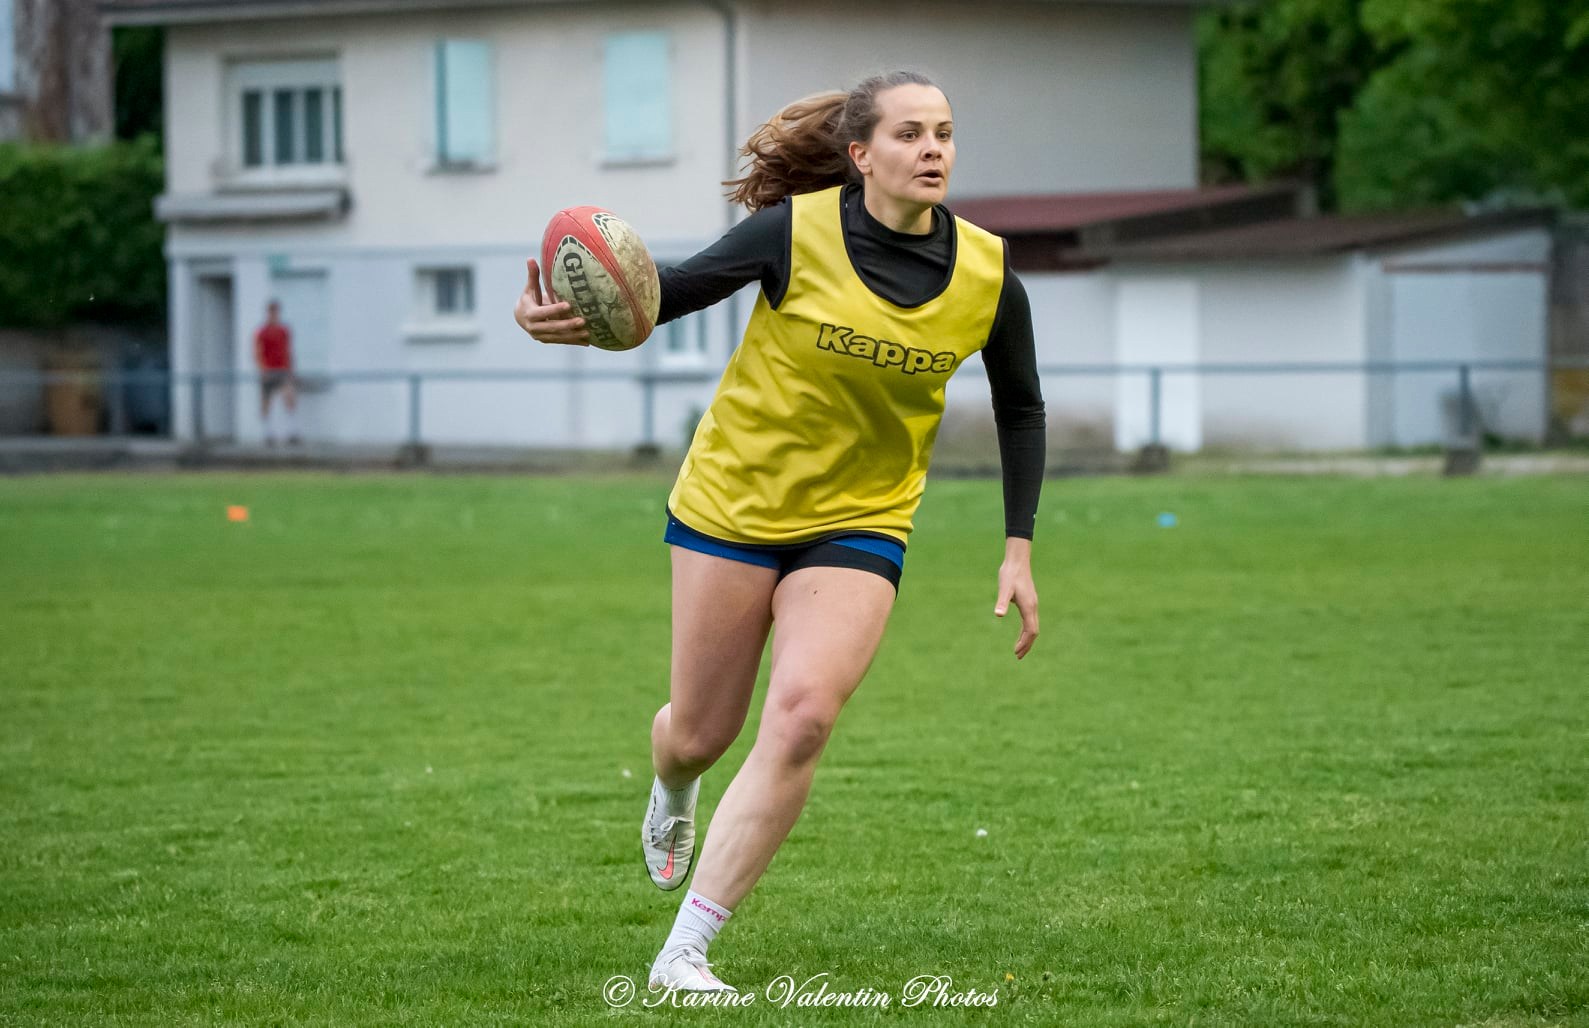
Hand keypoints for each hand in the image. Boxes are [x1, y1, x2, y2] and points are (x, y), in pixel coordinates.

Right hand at [514, 258, 589, 344]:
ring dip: (573, 336)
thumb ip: (532, 276)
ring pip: (558, 337)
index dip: (555, 309)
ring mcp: (540, 336)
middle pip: (552, 327)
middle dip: (567, 325)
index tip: (568, 305)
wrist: (521, 317)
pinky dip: (574, 342)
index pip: (542, 312)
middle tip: (582, 321)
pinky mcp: (547, 340)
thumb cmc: (529, 299)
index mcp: (529, 314)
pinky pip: (562, 342)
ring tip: (588, 332)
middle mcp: (533, 328)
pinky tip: (587, 342)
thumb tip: (530, 258)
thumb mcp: (529, 288)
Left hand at [994, 537, 1038, 659]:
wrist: (1017, 561)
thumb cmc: (1010, 574)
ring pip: (1033, 626)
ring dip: (1027, 639)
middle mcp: (1033, 607)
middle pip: (1034, 631)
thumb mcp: (1004, 588)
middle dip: (1027, 645)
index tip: (1016, 652)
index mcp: (1028, 607)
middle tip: (1017, 656)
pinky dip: (1026, 630)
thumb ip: (1002, 602)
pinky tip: (1020, 633)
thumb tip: (998, 614)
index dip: (1025, 642)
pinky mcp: (1029, 601)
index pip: (1031, 630)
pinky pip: (1030, 620)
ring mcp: (1032, 604)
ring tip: (1018, 650)